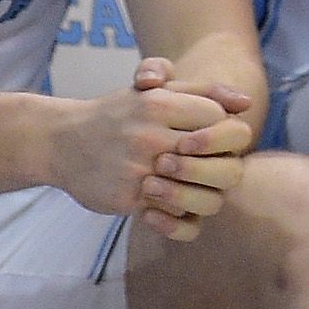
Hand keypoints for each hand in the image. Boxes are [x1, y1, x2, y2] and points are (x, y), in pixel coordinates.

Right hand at [46, 58, 255, 238]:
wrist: (62, 142)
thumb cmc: (122, 113)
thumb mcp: (159, 89)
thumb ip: (205, 91)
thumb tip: (247, 103)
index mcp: (162, 105)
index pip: (223, 123)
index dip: (225, 134)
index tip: (211, 138)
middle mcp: (150, 137)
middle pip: (223, 166)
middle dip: (222, 169)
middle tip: (206, 166)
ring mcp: (138, 171)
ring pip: (204, 198)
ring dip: (203, 195)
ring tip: (189, 186)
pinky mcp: (126, 199)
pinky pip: (174, 219)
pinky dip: (179, 218)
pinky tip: (168, 207)